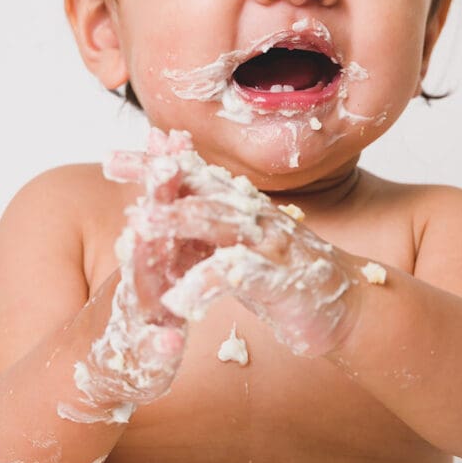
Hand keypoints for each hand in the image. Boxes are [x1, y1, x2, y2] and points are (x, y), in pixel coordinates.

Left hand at [108, 129, 359, 356]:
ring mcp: (270, 246)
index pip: (194, 177)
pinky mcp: (283, 282)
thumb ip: (213, 230)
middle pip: (200, 188)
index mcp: (243, 209)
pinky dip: (210, 285)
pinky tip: (179, 300)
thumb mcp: (246, 246)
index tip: (113, 156)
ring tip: (139, 224)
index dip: (155, 164)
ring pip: (219, 225)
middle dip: (156, 175)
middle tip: (110, 162)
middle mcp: (255, 217)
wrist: (351, 307)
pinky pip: (244, 278)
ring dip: (178, 221)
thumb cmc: (292, 278)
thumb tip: (170, 213)